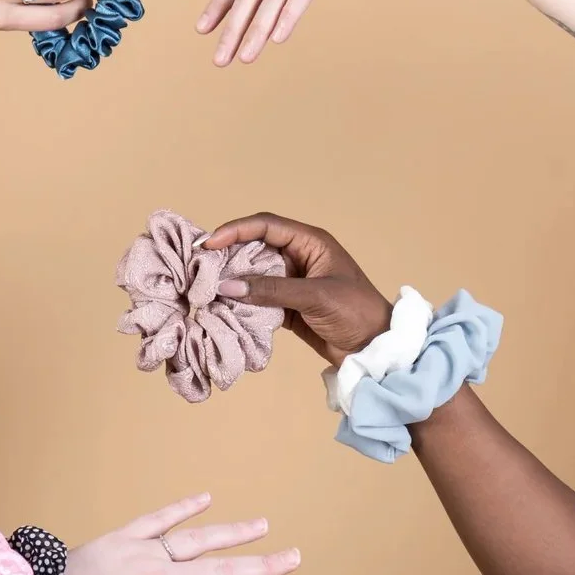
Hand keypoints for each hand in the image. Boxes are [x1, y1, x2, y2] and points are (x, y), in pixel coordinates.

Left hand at [61, 493, 300, 574]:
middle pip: (223, 571)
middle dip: (262, 565)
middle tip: (294, 556)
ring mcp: (143, 553)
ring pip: (198, 540)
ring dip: (233, 532)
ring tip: (262, 525)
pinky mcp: (121, 537)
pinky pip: (158, 518)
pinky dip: (182, 507)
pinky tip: (206, 497)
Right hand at [201, 213, 390, 365]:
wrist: (374, 348)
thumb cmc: (355, 312)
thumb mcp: (315, 297)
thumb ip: (272, 290)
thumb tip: (227, 286)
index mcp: (310, 243)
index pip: (266, 226)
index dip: (236, 230)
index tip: (210, 243)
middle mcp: (299, 257)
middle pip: (255, 247)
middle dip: (228, 254)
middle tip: (200, 266)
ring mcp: (292, 282)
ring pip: (253, 273)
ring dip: (232, 280)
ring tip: (205, 287)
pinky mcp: (287, 306)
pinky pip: (258, 297)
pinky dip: (242, 301)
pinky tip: (224, 307)